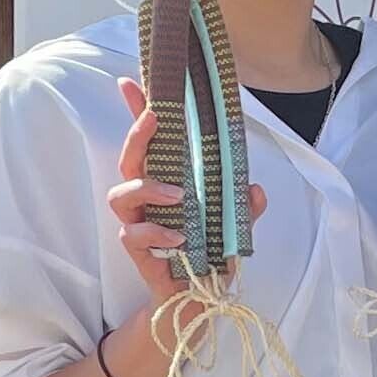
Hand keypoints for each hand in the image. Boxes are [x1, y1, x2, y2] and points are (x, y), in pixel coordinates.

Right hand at [110, 75, 266, 312]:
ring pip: (121, 195)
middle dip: (138, 136)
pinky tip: (179, 236)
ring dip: (147, 188)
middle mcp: (146, 197)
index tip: (129, 82)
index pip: (149, 142)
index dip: (136, 111)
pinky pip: (134, 235)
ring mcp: (138, 222)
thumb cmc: (211, 250)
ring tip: (179, 196)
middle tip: (155, 120)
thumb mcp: (235, 223)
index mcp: (167, 179)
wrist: (199, 295)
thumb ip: (245, 205)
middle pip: (129, 159)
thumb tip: (256, 189)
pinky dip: (157, 232)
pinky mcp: (137, 249)